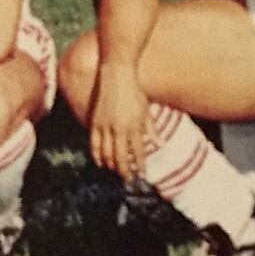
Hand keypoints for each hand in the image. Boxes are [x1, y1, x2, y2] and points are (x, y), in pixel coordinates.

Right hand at [89, 66, 152, 182]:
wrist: (117, 77)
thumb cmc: (134, 93)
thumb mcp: (146, 110)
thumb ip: (151, 129)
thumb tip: (159, 144)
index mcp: (134, 126)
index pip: (138, 152)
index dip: (140, 165)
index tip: (142, 173)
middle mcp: (120, 129)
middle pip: (121, 157)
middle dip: (125, 170)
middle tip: (129, 178)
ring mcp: (106, 127)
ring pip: (107, 154)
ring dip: (112, 165)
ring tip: (117, 171)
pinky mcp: (95, 123)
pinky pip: (94, 144)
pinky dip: (97, 156)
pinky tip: (101, 163)